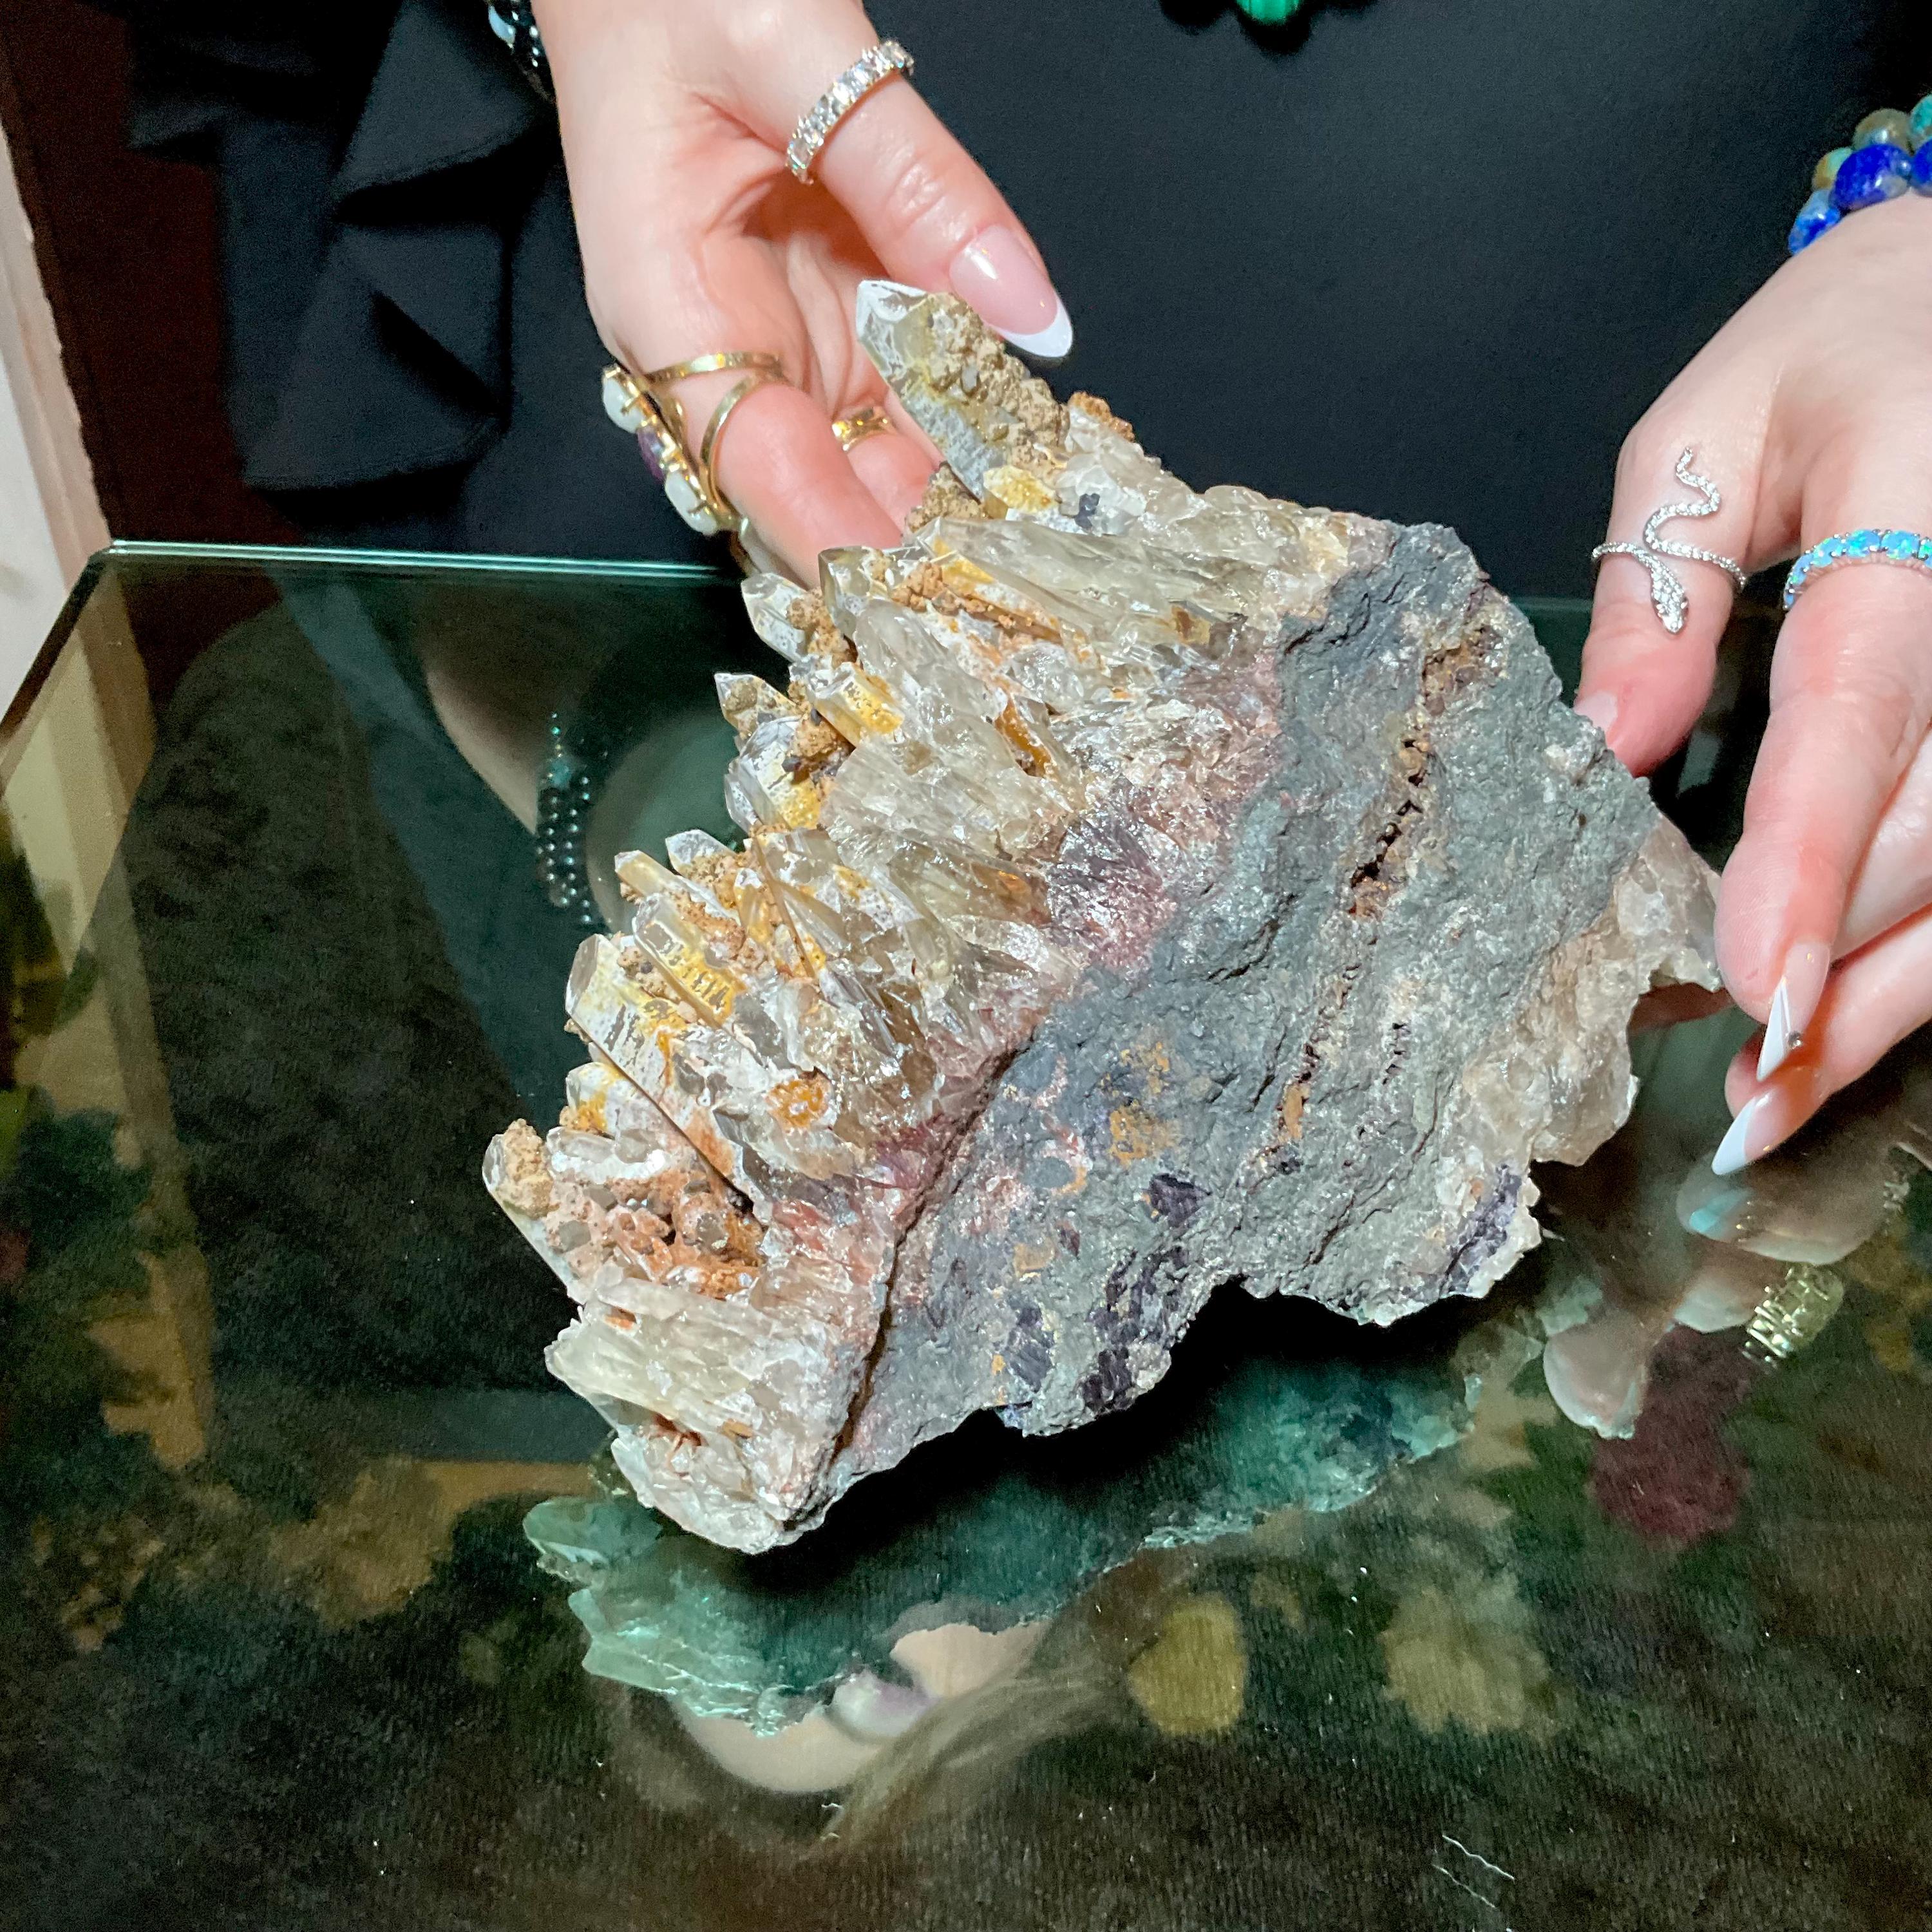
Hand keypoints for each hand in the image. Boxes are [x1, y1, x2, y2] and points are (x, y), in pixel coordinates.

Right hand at [535, 0, 1071, 580]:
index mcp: (668, 307)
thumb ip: (916, 180)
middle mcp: (721, 348)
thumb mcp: (797, 51)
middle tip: (1021, 603)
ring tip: (1047, 558)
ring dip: (952, 505)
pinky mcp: (827, 314)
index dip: (842, 547)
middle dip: (915, 547)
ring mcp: (779, 337)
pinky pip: (901, 393)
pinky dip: (963, 431)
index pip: (759, 469)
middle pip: (825, 483)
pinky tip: (1033, 469)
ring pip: (872, 453)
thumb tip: (1028, 316)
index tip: (922, 611)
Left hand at [1575, 194, 1931, 1172]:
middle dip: (1842, 964)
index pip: (1866, 704)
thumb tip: (1611, 749)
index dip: (1810, 855)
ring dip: (1898, 994)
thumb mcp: (1712, 427)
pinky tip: (1859, 1020)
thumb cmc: (1848, 345)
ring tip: (1785, 1094)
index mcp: (1919, 518)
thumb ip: (1661, 583)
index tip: (1746, 977)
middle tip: (1740, 1088)